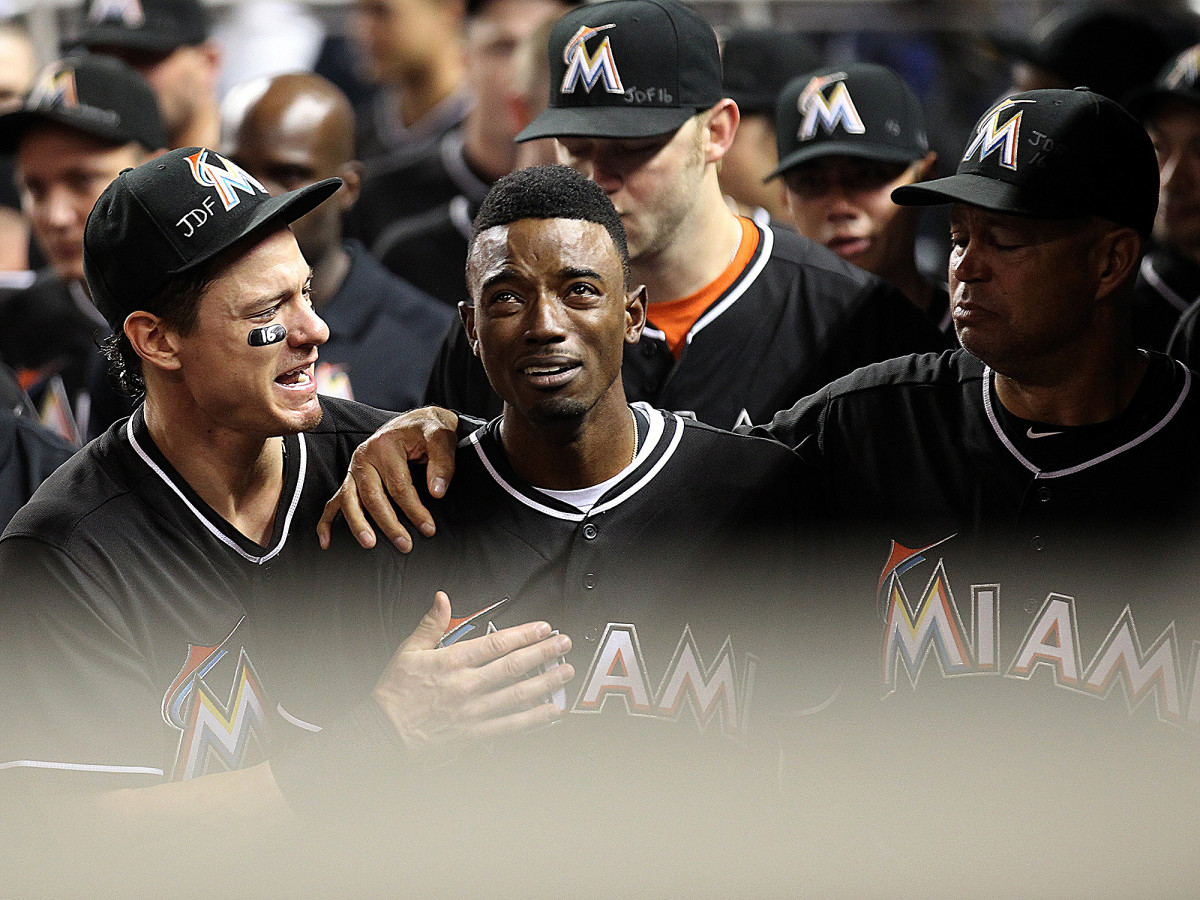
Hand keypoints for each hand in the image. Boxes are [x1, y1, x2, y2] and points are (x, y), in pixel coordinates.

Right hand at [317, 406, 459, 551]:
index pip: (399, 485)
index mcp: (385, 445)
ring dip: (358, 525)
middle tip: (405, 545)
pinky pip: (334, 502)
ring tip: (370, 544)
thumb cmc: (428, 430)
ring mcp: (354, 468)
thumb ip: (442, 463)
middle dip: (388, 524)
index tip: (428, 528)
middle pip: (372, 496)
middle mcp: (364, 457)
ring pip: (350, 500)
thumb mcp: (441, 437)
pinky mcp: (351, 478)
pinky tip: (327, 542)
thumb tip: (437, 492)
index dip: (414, 510)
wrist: (416, 421)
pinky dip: (327, 522)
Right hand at [372, 592, 573, 760]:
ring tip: (565, 672)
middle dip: (543, 653)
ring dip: (545, 682)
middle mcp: (466, 685)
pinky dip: (533, 718)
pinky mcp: (474, 734)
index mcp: (452, 661)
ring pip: (517, 694)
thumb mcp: (408, 650)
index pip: (496, 643)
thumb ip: (430, 624)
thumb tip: (442, 598)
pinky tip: (551, 711)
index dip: (525, 634)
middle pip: (513, 666)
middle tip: (564, 644)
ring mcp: (472, 711)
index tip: (544, 628)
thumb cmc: (395, 693)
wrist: (382, 733)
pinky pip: (510, 725)